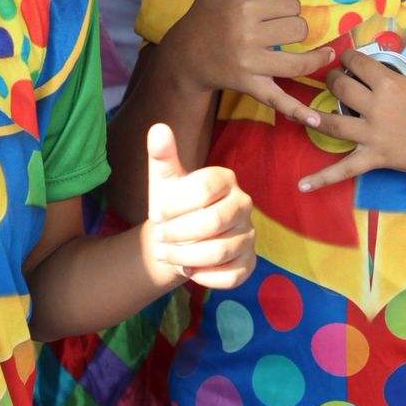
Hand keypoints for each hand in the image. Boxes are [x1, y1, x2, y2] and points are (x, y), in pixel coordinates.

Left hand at [143, 124, 254, 288]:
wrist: (179, 239)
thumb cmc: (173, 206)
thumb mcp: (163, 180)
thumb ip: (161, 155)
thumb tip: (158, 128)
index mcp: (226, 178)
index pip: (204, 188)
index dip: (175, 205)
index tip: (156, 214)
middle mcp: (244, 204)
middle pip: (214, 222)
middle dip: (178, 234)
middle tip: (158, 237)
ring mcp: (249, 234)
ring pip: (220, 251)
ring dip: (185, 256)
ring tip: (166, 254)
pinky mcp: (249, 262)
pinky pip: (232, 276)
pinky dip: (205, 277)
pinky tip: (188, 269)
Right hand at [164, 0, 333, 123]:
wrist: (184, 56)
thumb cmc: (204, 15)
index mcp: (242, 7)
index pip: (289, 5)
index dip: (289, 9)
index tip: (277, 13)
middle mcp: (246, 35)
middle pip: (297, 30)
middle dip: (299, 31)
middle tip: (289, 33)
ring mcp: (249, 63)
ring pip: (298, 61)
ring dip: (315, 59)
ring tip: (324, 57)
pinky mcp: (249, 86)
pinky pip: (279, 99)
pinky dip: (299, 112)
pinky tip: (318, 120)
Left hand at [297, 7, 405, 191]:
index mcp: (389, 84)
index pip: (357, 63)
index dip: (349, 58)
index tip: (348, 59)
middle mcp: (376, 108)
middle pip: (340, 89)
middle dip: (332, 80)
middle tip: (332, 79)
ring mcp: (373, 135)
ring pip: (333, 123)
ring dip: (316, 116)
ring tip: (305, 111)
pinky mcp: (374, 158)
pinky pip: (344, 169)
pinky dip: (322, 178)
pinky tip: (301, 185)